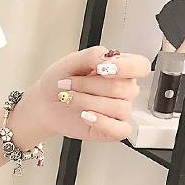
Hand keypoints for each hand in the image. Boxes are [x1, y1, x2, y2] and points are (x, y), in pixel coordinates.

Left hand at [24, 45, 150, 141]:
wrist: (44, 102)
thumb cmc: (59, 81)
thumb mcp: (71, 61)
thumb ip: (93, 55)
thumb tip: (109, 59)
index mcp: (119, 69)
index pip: (140, 66)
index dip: (126, 67)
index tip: (101, 68)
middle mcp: (123, 89)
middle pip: (123, 88)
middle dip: (90, 85)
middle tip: (70, 83)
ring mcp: (119, 110)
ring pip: (119, 107)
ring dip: (87, 101)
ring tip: (70, 98)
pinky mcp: (113, 129)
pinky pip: (121, 130)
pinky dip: (102, 122)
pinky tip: (85, 115)